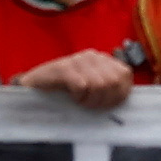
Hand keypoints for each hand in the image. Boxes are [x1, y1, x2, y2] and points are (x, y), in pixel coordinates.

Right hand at [17, 49, 138, 112]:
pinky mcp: (64, 68)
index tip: (106, 104)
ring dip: (90, 100)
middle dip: (103, 100)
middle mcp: (93, 56)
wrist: (34, 86)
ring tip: (80, 101)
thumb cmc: (65, 91)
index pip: (125, 75)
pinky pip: (82, 86)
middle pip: (113, 82)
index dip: (119, 94)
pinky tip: (71, 97)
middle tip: (89, 104)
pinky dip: (78, 97)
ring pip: (99, 84)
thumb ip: (108, 87)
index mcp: (103, 60)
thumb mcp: (92, 87)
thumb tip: (125, 97)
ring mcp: (78, 60)